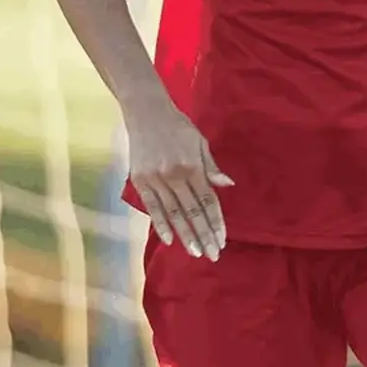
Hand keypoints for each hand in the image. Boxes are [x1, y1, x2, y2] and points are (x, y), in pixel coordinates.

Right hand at [123, 99, 233, 260]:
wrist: (146, 111)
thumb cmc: (177, 126)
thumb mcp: (200, 141)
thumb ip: (211, 167)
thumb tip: (226, 185)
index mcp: (192, 166)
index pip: (207, 202)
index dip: (216, 223)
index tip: (222, 241)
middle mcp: (174, 176)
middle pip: (192, 213)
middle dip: (204, 235)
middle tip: (212, 255)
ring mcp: (155, 179)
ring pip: (173, 214)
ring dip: (185, 235)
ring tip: (195, 252)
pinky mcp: (140, 180)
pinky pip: (152, 207)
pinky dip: (160, 224)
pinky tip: (170, 240)